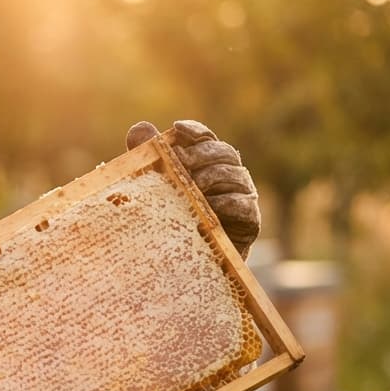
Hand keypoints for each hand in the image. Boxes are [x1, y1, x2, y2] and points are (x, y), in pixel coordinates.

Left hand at [126, 119, 259, 256]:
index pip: (206, 137)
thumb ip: (149, 158)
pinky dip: (226, 202)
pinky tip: (210, 206)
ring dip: (212, 177)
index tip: (176, 129)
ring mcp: (242, 196)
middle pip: (223, 152)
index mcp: (208, 162)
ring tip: (192, 186)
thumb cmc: (172, 220)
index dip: (194, 130)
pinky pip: (243, 204)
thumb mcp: (155, 188)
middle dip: (201, 154)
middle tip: (181, 161)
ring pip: (235, 175)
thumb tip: (139, 128)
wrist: (189, 263)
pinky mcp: (250, 220)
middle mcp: (229, 174)